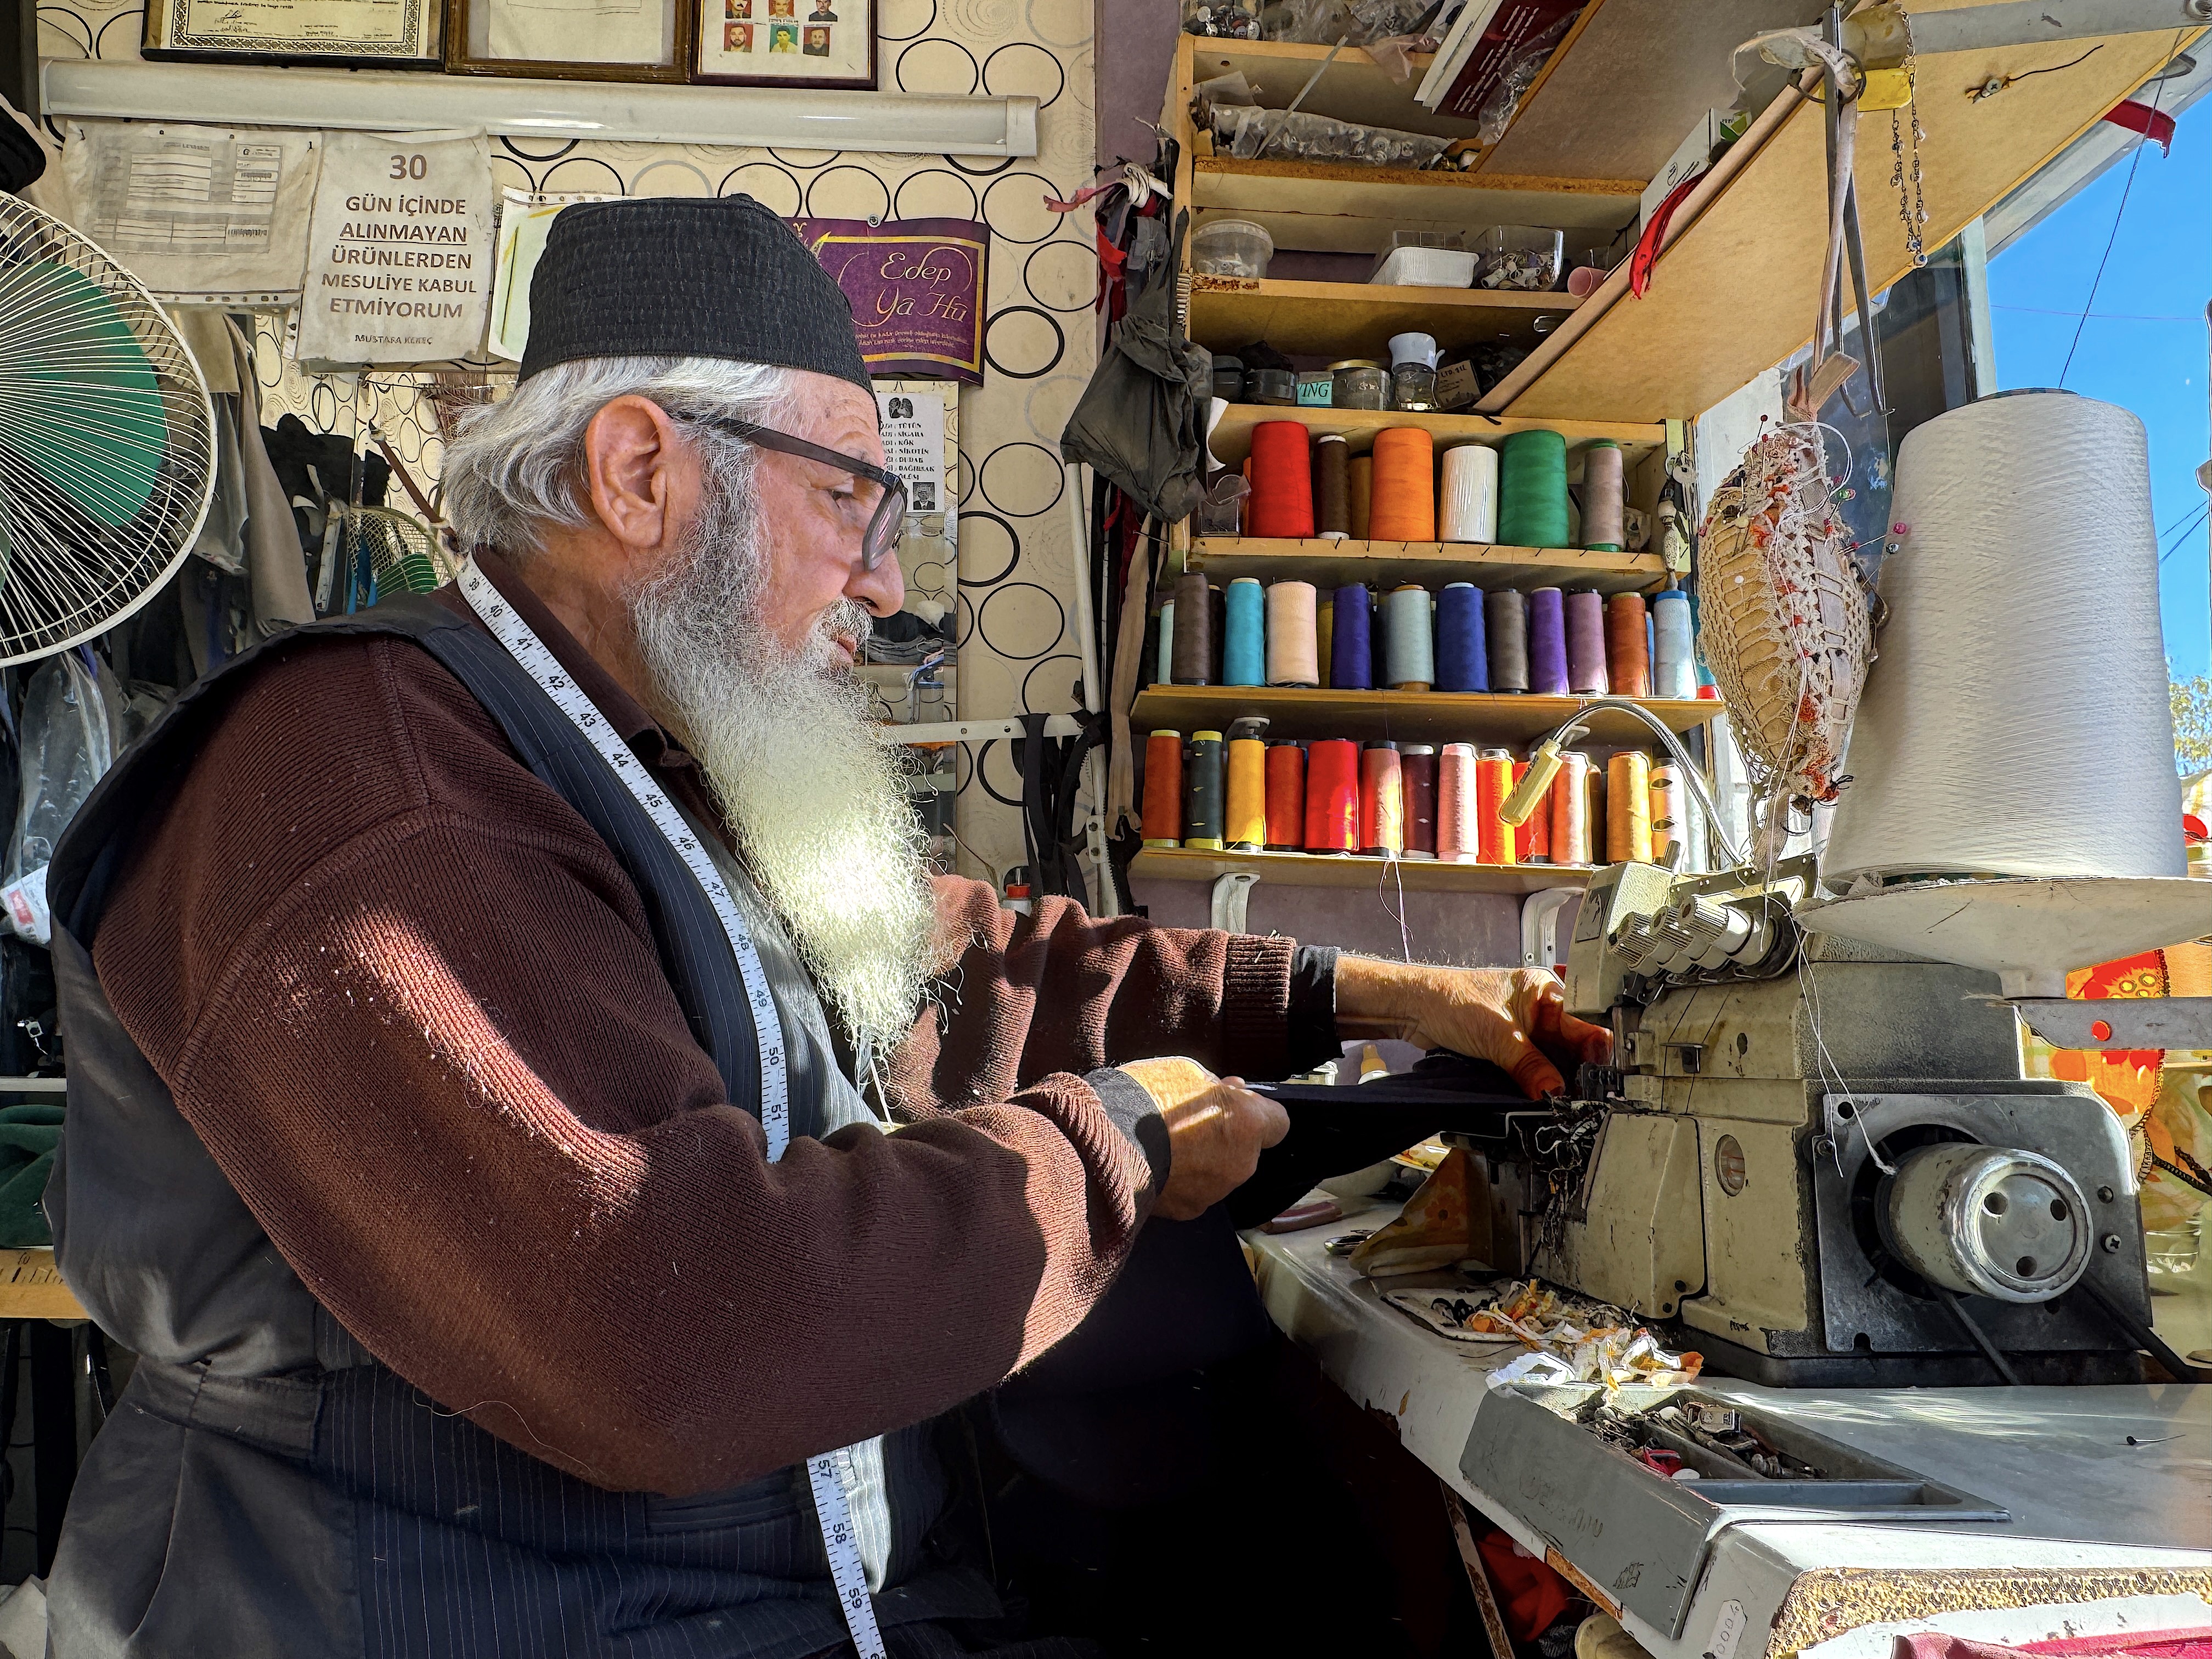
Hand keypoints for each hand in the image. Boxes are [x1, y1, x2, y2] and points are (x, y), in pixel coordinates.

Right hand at [1118, 1057, 1289, 1220]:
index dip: (1258, 1112)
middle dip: (1226, 1136)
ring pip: (1220, 1171)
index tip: (1236, 1106)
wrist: (1104, 1141)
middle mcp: (1240, 1162)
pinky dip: (1181, 1180)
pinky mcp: (1189, 1209)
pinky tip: (1156, 1164)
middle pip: (1246, 1149)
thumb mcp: (1186, 1071)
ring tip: (1165, 1143)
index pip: (1278, 1123)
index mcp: (1247, 1124)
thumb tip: (1228, 1091)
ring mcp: (1215, 1190)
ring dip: (1203, 1159)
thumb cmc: (1146, 1098)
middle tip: (1190, 1121)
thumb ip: (1216, 1087)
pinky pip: (1194, 1190)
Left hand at [1332, 959, 1612, 1099]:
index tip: (1602, 1075)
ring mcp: (1525, 1028)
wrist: (1414, 1009)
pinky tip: (1545, 1093)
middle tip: (1586, 1094)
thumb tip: (1554, 1091)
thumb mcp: (1498, 1036)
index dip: (1595, 1049)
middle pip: (1572, 1043)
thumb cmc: (1450, 1002)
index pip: (1582, 1021)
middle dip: (1578, 1068)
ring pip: (1555, 1057)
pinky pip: (1534, 1065)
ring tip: (1568, 1098)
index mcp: (1543, 991)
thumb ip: (1530, 1065)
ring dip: (1558, 1077)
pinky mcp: (1511, 1046)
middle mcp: (1539, 1008)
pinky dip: (1539, 1080)